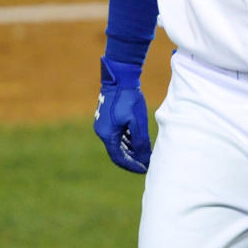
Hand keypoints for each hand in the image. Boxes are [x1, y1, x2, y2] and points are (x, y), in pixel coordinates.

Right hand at [93, 56, 150, 172]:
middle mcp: (102, 131)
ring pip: (117, 143)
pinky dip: (126, 140)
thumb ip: (140, 141)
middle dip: (132, 159)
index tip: (144, 169)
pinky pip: (116, 134)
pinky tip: (136, 141)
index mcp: (107, 135)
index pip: (119, 158)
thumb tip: (144, 158)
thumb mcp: (137, 122)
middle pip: (117, 152)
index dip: (132, 165)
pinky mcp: (107, 117)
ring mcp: (103, 124)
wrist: (120, 78)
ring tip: (143, 154)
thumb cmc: (129, 99)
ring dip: (130, 149)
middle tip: (145, 163)